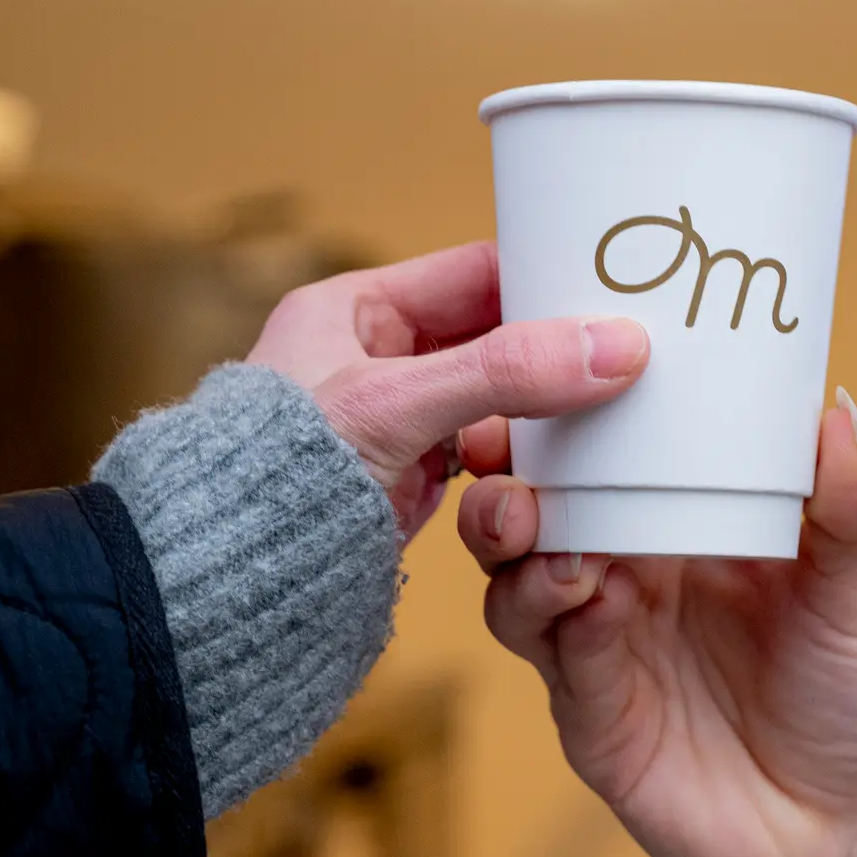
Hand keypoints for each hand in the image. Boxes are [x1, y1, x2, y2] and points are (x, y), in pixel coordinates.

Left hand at [250, 241, 647, 539]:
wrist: (226, 584)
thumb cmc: (276, 475)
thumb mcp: (396, 405)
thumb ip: (503, 371)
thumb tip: (613, 346)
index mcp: (352, 309)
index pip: (473, 272)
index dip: (543, 275)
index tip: (616, 287)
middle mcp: (373, 358)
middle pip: (492, 337)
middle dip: (552, 350)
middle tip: (631, 351)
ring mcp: (394, 422)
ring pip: (495, 400)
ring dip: (543, 411)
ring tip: (607, 411)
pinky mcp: (408, 479)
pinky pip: (486, 455)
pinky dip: (523, 460)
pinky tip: (563, 465)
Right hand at [456, 394, 856, 856]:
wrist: (849, 827)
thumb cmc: (848, 694)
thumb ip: (851, 508)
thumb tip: (834, 410)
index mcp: (674, 528)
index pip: (597, 456)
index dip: (557, 415)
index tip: (545, 363)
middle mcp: (621, 580)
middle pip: (530, 513)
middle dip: (507, 477)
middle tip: (507, 447)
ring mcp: (596, 651)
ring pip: (516, 583)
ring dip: (517, 546)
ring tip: (542, 524)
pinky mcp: (590, 720)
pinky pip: (551, 659)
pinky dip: (553, 619)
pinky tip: (581, 595)